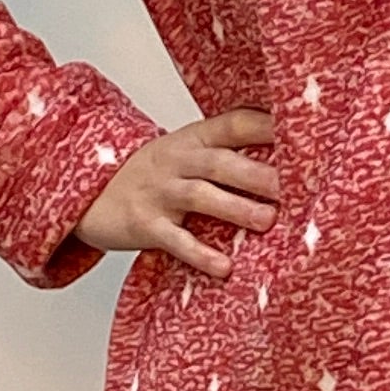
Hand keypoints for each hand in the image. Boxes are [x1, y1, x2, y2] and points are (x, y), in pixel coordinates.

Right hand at [77, 106, 280, 280]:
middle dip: (258, 173)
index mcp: (193, 139)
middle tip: (295, 185)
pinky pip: (175, 239)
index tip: (300, 132)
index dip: (266, 126)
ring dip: (235, 208)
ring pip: (200, 196)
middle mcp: (177, 161)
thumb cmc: (152, 176)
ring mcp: (159, 192)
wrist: (89, 192)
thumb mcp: (185, 154)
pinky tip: (224, 267)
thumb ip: (227, 153)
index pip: (233, 124)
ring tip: (267, 221)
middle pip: (220, 162)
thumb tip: (289, 162)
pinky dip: (200, 253)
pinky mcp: (144, 224)